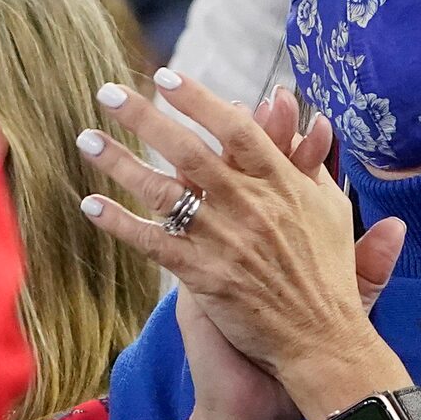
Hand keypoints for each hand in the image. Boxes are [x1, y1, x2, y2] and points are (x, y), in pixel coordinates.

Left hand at [79, 71, 406, 401]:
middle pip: (190, 150)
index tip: (165, 77)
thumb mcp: (333, 213)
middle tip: (109, 92)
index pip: (235, 129)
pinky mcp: (206, 276)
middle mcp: (250, 205)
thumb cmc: (330, 279)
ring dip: (121, 163)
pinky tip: (90, 205)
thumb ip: (313, 168)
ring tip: (87, 139)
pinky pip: (154, 244)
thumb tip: (312, 124)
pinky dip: (121, 224)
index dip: (199, 100)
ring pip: (164, 192)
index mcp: (281, 184)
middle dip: (146, 118)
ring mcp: (225, 240)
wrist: (323, 342)